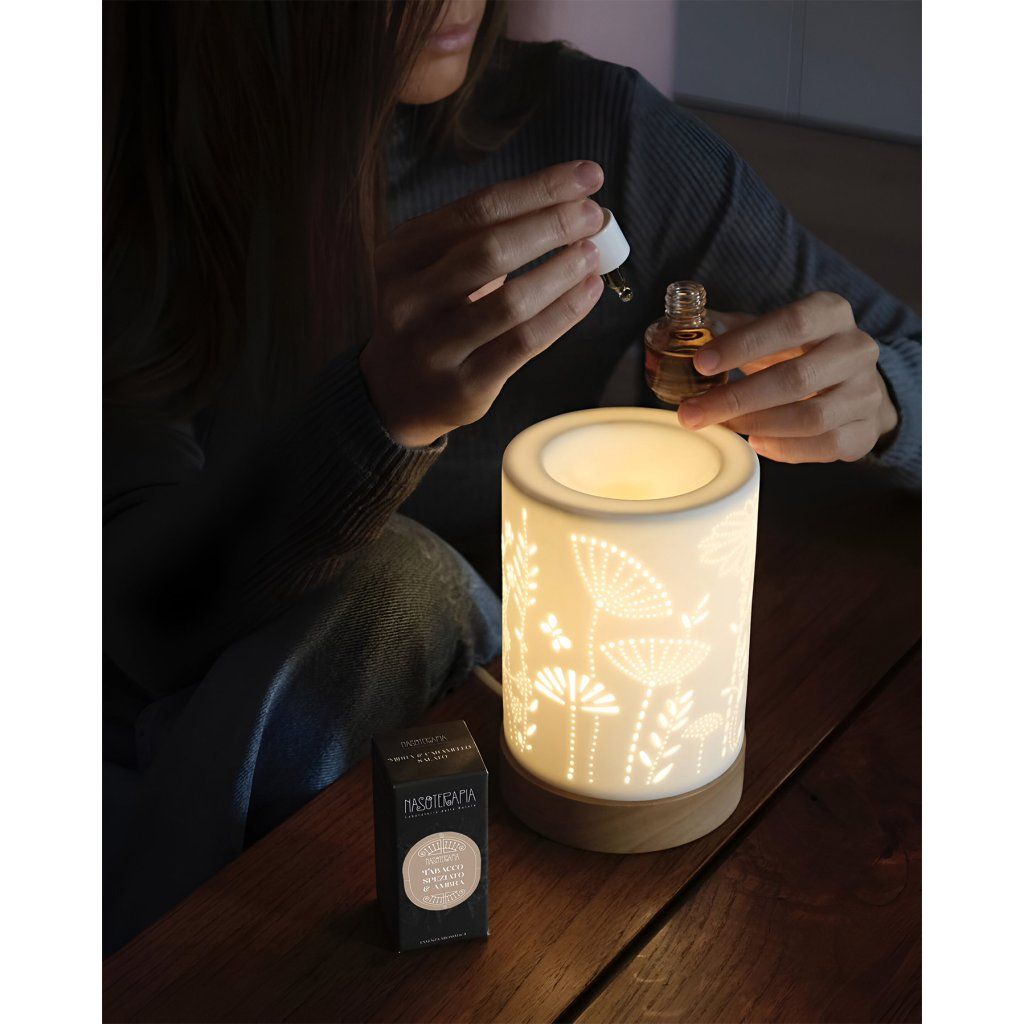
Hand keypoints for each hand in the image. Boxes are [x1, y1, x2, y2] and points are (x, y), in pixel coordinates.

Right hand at [361, 160, 606, 447]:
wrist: (396, 392)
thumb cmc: (431, 315)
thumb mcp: (434, 268)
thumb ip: (482, 236)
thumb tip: (568, 204)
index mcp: (401, 255)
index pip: (478, 210)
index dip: (538, 189)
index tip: (587, 175)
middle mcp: (409, 299)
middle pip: (491, 249)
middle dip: (552, 225)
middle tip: (593, 214)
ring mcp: (433, 347)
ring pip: (511, 301)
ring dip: (561, 271)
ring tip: (594, 254)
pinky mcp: (463, 385)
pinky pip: (524, 343)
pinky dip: (564, 313)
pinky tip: (589, 291)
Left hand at [676, 291, 897, 462]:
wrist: (853, 385)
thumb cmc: (799, 353)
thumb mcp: (771, 331)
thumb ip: (731, 329)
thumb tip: (683, 329)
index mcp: (831, 313)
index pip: (791, 323)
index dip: (744, 344)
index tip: (701, 364)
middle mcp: (856, 350)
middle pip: (795, 379)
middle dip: (736, 399)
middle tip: (692, 412)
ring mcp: (866, 393)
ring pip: (810, 418)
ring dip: (756, 425)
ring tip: (722, 426)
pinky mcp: (866, 430)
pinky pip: (824, 446)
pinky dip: (784, 448)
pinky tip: (757, 442)